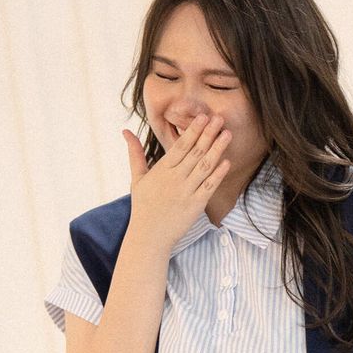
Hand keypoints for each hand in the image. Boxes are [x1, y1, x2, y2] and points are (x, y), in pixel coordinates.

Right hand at [121, 112, 231, 247]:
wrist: (150, 236)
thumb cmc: (143, 206)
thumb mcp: (137, 178)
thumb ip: (135, 153)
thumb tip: (125, 131)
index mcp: (162, 170)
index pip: (180, 146)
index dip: (193, 130)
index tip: (203, 117)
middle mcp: (175, 179)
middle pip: (195, 152)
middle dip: (208, 134)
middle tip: (219, 118)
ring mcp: (187, 192)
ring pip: (204, 166)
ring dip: (217, 149)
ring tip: (227, 134)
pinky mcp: (196, 205)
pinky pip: (209, 187)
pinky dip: (218, 174)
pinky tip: (227, 161)